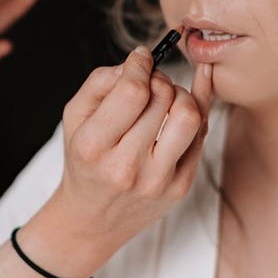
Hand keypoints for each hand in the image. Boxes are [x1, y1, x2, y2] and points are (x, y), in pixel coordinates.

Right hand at [16, 48, 213, 277]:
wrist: (92, 220)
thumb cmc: (84, 160)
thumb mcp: (75, 118)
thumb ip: (100, 82)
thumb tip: (138, 61)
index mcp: (93, 146)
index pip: (132, 92)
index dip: (141, 65)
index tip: (141, 57)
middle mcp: (127, 166)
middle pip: (162, 98)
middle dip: (158, 77)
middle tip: (150, 80)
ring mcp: (158, 180)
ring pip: (190, 115)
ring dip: (181, 93)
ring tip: (165, 96)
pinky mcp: (180, 186)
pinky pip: (202, 135)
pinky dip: (199, 107)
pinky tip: (194, 91)